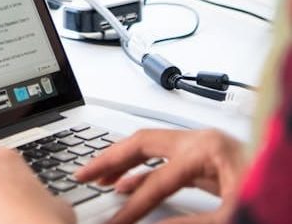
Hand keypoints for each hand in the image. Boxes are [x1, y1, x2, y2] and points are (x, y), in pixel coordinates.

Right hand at [73, 128, 246, 223]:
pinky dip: (142, 172)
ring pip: (151, 148)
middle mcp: (201, 141)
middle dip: (110, 160)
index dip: (131, 207)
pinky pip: (165, 161)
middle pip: (142, 143)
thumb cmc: (275, 194)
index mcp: (206, 148)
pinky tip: (129, 186)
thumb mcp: (231, 216)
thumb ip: (188, 223)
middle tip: (83, 176)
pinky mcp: (210, 162)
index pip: (156, 179)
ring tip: (97, 178)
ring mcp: (205, 149)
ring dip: (122, 163)